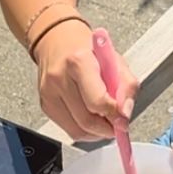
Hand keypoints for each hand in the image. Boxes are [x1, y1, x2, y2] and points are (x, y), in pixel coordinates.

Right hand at [34, 20, 137, 141]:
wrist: (58, 41)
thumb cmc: (88, 49)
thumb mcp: (115, 60)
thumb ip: (127, 86)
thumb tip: (125, 114)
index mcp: (79, 61)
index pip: (97, 101)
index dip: (114, 115)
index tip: (123, 118)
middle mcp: (59, 77)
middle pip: (87, 120)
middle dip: (107, 128)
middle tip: (118, 124)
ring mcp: (49, 93)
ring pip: (78, 130)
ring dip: (96, 132)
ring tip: (105, 119)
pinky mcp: (45, 105)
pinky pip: (69, 129)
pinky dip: (85, 130)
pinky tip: (91, 117)